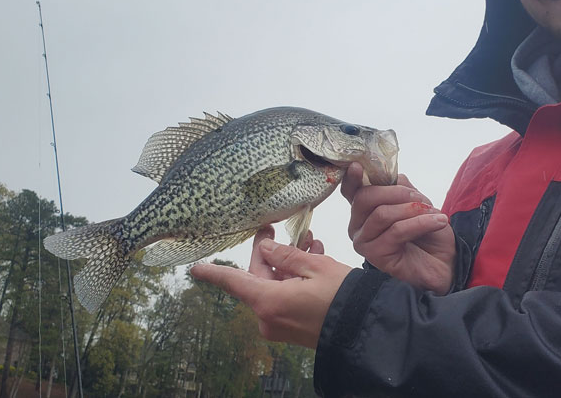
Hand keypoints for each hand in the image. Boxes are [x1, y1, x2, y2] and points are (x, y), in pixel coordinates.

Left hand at [189, 226, 350, 348]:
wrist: (365, 330)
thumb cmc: (341, 297)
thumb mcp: (314, 266)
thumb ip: (285, 255)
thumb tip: (266, 248)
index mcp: (268, 301)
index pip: (233, 281)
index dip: (213, 273)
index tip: (195, 268)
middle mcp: (268, 317)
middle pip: (258, 277)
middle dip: (270, 253)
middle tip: (274, 229)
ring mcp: (280, 325)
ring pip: (275, 285)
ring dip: (288, 263)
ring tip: (308, 241)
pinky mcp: (293, 328)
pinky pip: (285, 297)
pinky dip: (295, 278)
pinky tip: (312, 258)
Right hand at [343, 163, 455, 293]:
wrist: (444, 265)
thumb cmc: (428, 235)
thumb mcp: (418, 203)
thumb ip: (402, 187)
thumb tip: (394, 177)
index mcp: (364, 211)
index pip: (351, 191)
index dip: (352, 178)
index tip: (359, 166)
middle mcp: (358, 226)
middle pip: (365, 197)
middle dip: (396, 192)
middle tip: (420, 198)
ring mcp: (364, 242)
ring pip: (382, 214)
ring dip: (412, 209)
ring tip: (434, 213)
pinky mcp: (376, 256)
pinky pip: (396, 231)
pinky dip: (421, 222)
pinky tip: (438, 222)